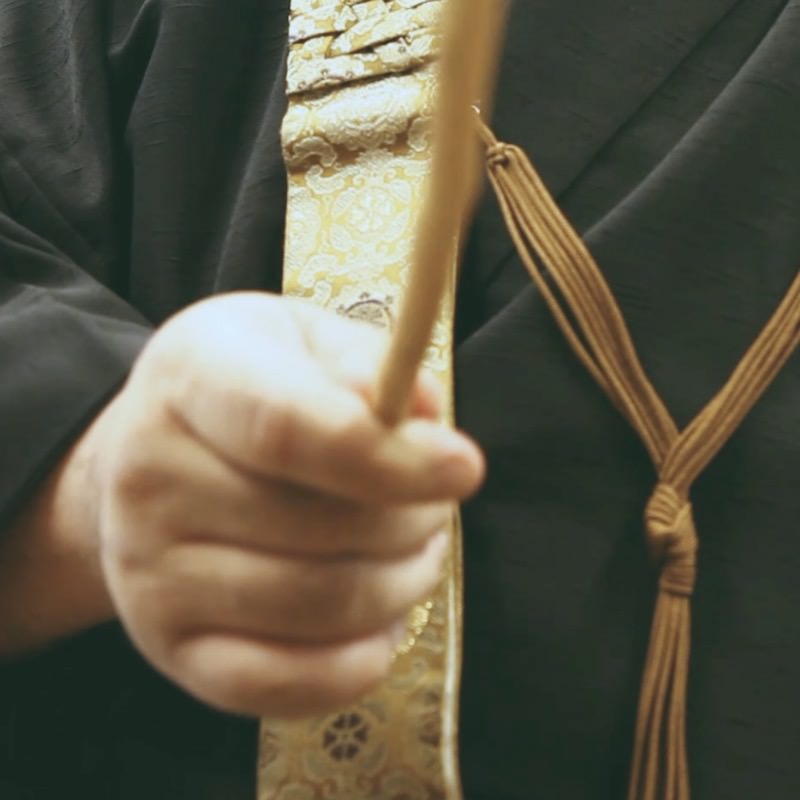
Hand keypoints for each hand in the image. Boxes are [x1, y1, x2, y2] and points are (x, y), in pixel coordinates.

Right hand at [95, 293, 483, 717]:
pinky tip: (380, 620)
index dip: (389, 460)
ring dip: (400, 584)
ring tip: (414, 552)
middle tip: (436, 506)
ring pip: (316, 607)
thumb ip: (363, 363)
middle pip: (318, 528)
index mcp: (188, 378)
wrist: (154, 454)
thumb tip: (420, 414)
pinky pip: (282, 685)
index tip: (465, 469)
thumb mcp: (302, 339)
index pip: (287, 432)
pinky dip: (358, 662)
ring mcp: (148, 572)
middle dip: (413, 522)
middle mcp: (149, 476)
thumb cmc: (251, 387)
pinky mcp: (169, 645)